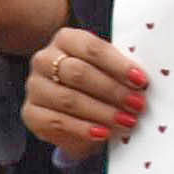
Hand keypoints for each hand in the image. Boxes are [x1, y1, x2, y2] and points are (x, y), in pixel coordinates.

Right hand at [22, 28, 145, 153]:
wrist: (72, 107)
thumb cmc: (95, 83)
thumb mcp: (107, 70)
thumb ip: (119, 72)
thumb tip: (143, 83)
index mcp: (66, 39)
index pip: (92, 48)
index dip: (118, 65)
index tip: (141, 81)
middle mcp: (44, 59)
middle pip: (79, 73)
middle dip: (112, 91)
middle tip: (137, 105)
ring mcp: (35, 87)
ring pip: (69, 99)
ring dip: (102, 112)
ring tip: (126, 122)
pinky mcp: (31, 113)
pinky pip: (57, 122)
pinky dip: (83, 129)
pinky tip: (103, 133)